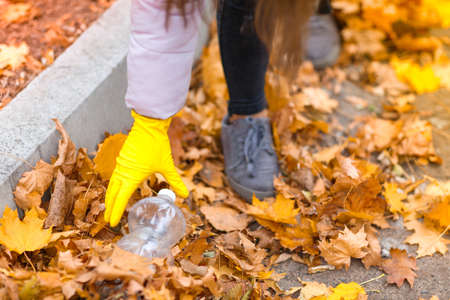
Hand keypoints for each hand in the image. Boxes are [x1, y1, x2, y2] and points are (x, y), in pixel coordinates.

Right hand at [104, 111, 187, 226]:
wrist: (148, 125)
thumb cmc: (157, 145)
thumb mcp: (167, 165)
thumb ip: (175, 181)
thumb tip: (185, 195)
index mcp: (132, 177)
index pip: (121, 199)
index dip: (116, 212)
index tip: (113, 223)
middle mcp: (123, 172)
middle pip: (112, 194)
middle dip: (110, 208)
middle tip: (108, 220)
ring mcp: (120, 165)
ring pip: (112, 184)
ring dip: (110, 197)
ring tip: (109, 207)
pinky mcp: (122, 158)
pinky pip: (114, 176)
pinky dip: (113, 185)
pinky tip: (116, 188)